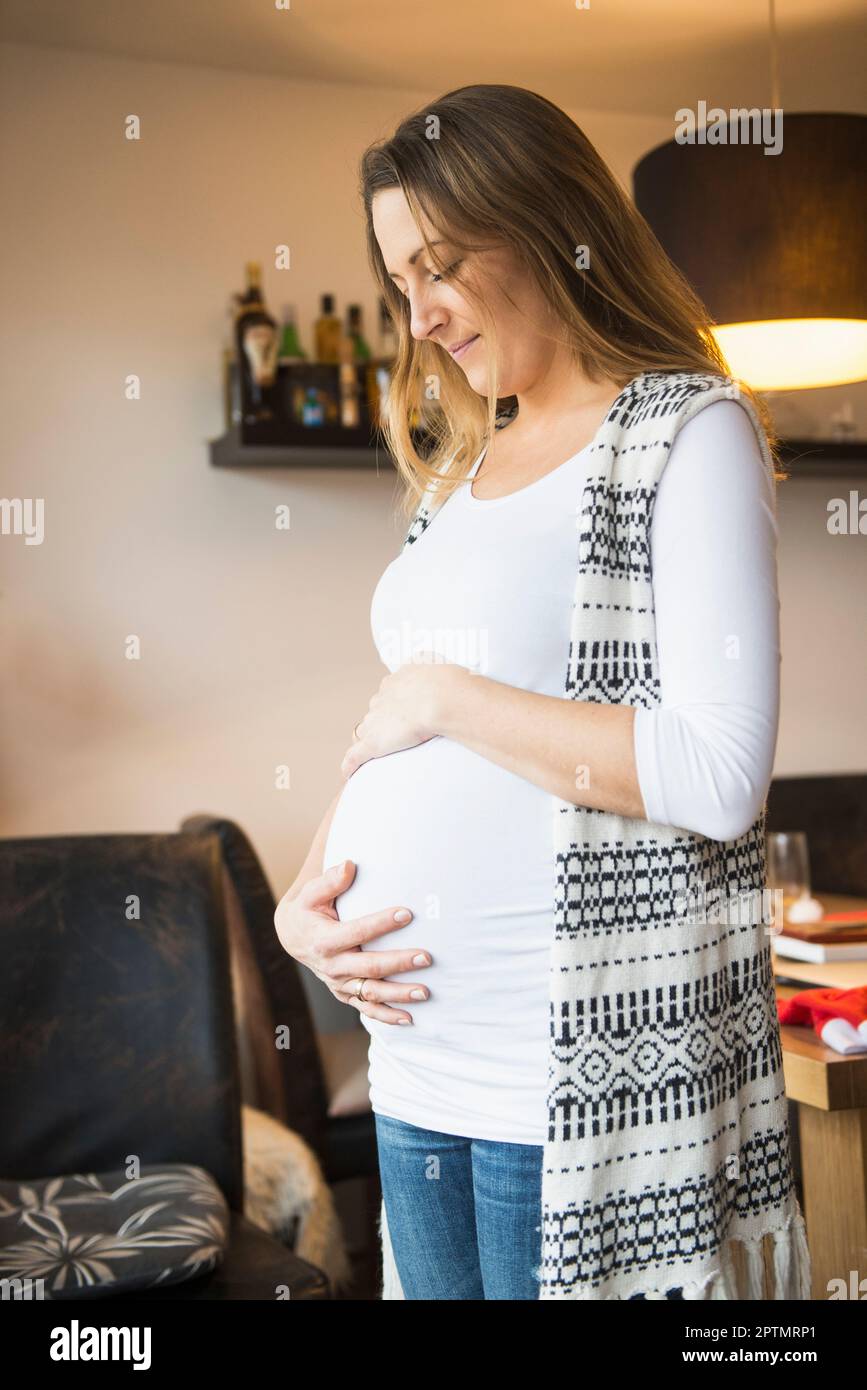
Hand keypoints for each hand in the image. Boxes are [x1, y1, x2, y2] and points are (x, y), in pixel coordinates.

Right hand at [273, 859, 432, 1023]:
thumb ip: (330, 880)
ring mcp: (339, 984)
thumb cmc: (308, 909)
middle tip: (426, 957)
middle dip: (399, 962)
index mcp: (324, 940)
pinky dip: (387, 1016)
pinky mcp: (345, 994)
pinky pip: (367, 1009)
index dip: (382, 923)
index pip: (357, 932)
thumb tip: (349, 865)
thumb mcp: (312, 893)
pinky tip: (410, 1018)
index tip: (408, 914)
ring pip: (371, 994)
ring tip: (426, 992)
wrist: (293, 936)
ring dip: (399, 995)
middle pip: (369, 967)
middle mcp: (331, 966)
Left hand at [340, 661, 464, 779]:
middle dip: (382, 721)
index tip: (403, 711)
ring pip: (364, 731)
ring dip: (370, 740)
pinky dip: (350, 765)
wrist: (441, 698)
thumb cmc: (445, 683)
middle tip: (397, 733)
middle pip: (374, 712)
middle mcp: (381, 699)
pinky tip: (349, 773)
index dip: (394, 705)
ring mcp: (375, 722)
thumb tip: (431, 665)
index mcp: (394, 682)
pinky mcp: (373, 743)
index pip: (387, 694)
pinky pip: (355, 757)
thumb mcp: (434, 662)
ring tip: (377, 753)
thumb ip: (428, 664)